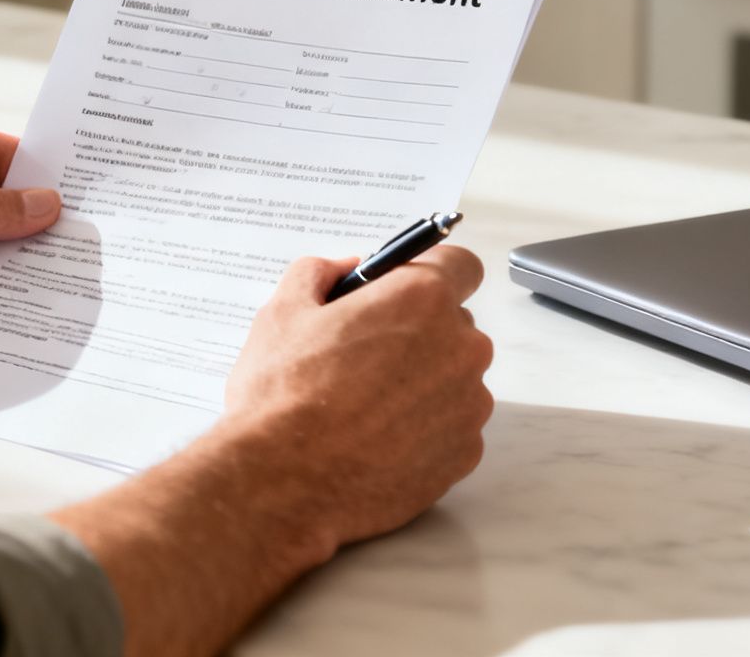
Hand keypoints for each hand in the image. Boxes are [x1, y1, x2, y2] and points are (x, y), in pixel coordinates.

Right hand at [217, 247, 493, 549]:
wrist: (282, 483)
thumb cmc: (282, 394)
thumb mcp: (283, 310)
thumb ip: (320, 272)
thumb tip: (348, 269)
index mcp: (422, 299)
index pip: (462, 265)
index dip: (431, 274)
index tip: (402, 291)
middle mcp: (460, 348)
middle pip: (455, 324)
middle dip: (419, 331)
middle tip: (365, 354)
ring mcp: (468, 405)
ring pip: (455, 377)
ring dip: (423, 382)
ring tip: (365, 405)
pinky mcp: (464, 454)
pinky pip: (453, 426)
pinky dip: (424, 428)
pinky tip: (377, 439)